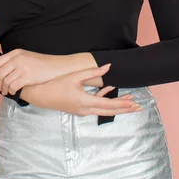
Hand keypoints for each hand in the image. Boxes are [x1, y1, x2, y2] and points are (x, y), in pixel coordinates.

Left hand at [0, 48, 67, 95]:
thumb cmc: (42, 64)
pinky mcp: (28, 76)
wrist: (57, 66)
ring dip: (4, 89)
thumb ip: (13, 62)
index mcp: (15, 53)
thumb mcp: (26, 57)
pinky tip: (14, 92)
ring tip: (6, 92)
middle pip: (0, 74)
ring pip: (5, 81)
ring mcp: (23, 67)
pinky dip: (11, 91)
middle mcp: (18, 59)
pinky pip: (13, 86)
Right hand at [20, 64, 143, 116]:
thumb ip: (93, 72)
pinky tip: (109, 91)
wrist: (40, 95)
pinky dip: (104, 100)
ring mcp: (82, 111)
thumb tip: (108, 67)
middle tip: (138, 107)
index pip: (109, 105)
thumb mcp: (74, 76)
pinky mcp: (79, 108)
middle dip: (125, 109)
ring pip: (104, 110)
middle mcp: (86, 110)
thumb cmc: (55, 85)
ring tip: (129, 101)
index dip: (123, 105)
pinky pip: (95, 106)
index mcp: (85, 102)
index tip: (135, 104)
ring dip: (116, 105)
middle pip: (109, 111)